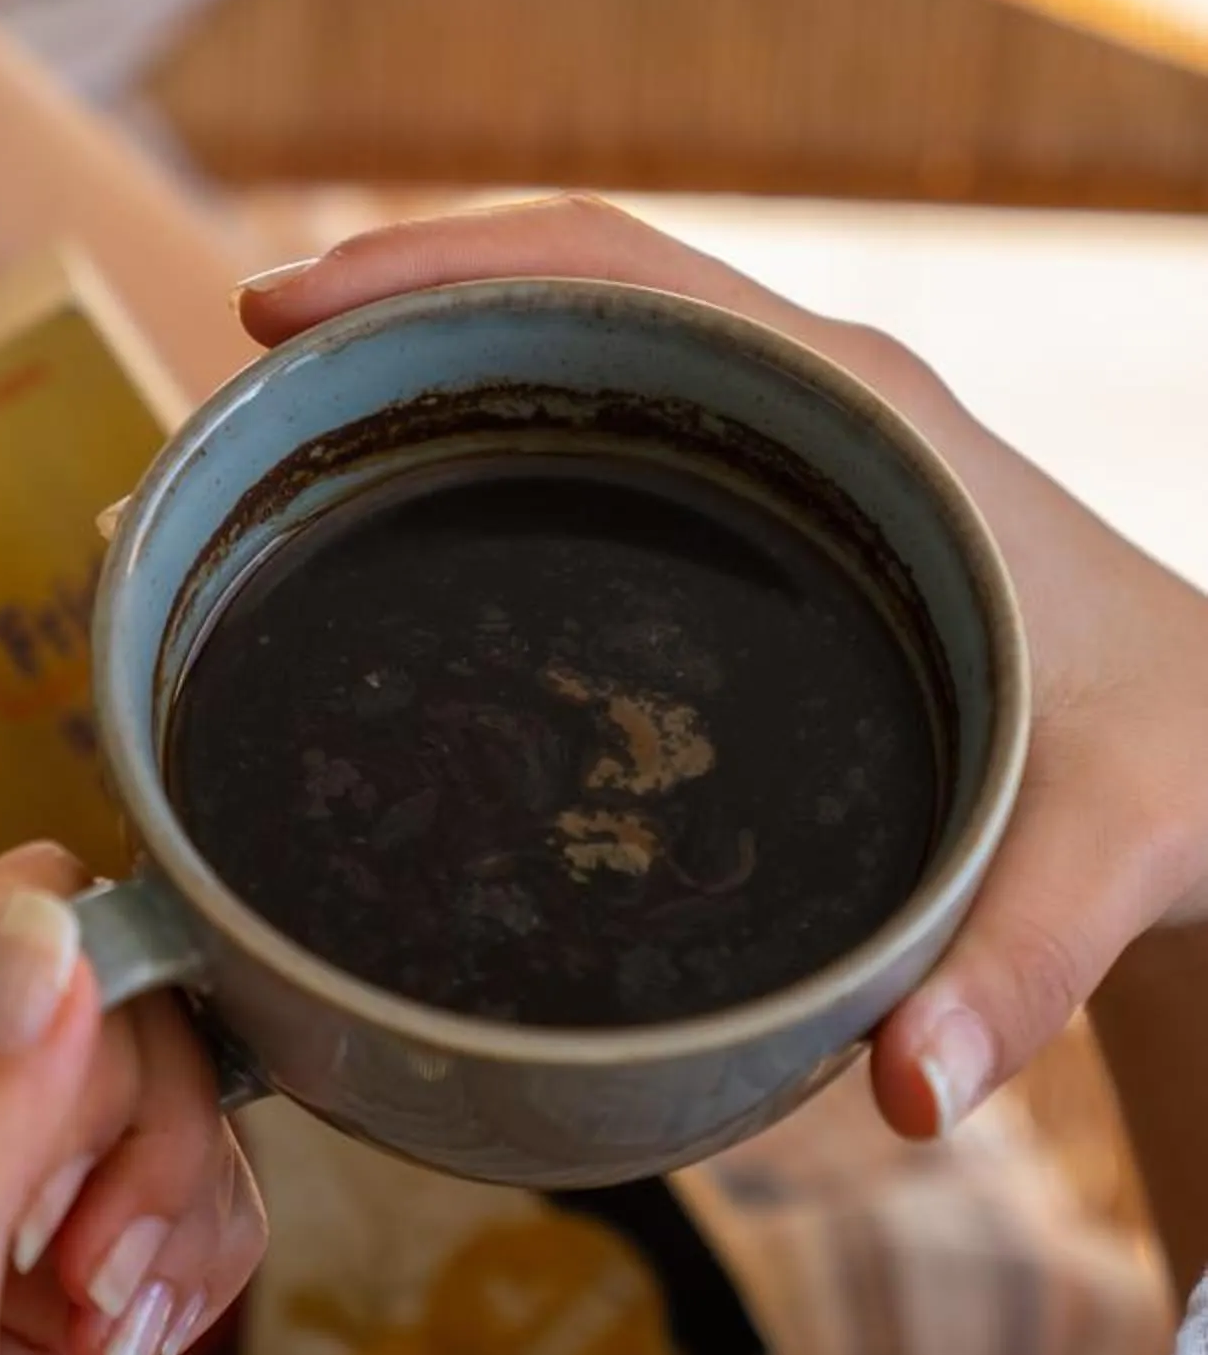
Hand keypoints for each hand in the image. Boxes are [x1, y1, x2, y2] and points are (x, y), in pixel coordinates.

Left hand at [0, 847, 264, 1354]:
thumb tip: (43, 928)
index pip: (5, 920)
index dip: (101, 1010)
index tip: (105, 1163)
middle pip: (109, 1004)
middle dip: (142, 1147)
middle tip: (88, 1289)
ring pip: (161, 1095)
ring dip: (172, 1220)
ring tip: (102, 1343)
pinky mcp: (49, 1259)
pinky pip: (179, 1185)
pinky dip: (190, 1268)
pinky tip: (131, 1354)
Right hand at [239, 203, 1207, 1141]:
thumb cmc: (1177, 759)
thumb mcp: (1108, 850)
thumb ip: (1010, 964)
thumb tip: (904, 1089)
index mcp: (862, 414)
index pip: (615, 270)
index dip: (438, 265)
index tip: (286, 307)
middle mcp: (814, 399)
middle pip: (565, 288)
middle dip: (396, 302)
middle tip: (239, 378)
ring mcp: (796, 443)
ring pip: (582, 351)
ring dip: (438, 366)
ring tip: (287, 444)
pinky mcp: (784, 507)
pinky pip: (614, 428)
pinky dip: (498, 440)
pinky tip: (414, 529)